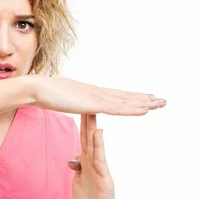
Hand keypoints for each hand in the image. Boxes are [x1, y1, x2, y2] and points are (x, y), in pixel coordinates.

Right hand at [29, 75, 165, 115]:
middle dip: (142, 98)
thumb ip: (67, 100)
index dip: (129, 97)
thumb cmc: (42, 93)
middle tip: (160, 100)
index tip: (142, 98)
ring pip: (125, 101)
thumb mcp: (59, 98)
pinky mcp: (93, 104)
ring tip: (160, 104)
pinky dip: (132, 109)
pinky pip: (117, 108)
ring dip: (143, 103)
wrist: (36, 89)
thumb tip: (66, 99)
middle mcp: (96, 92)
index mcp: (88, 92)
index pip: (113, 95)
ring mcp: (95, 97)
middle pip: (124, 96)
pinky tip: (144, 110)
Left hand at [67, 114, 116, 198]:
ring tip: (93, 113)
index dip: (82, 124)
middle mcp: (95, 163)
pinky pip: (100, 160)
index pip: (84, 139)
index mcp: (88, 163)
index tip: (79, 107)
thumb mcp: (79, 182)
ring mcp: (101, 170)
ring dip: (93, 128)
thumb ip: (78, 168)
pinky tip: (98, 135)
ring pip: (95, 146)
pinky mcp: (105, 179)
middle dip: (88, 120)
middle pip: (89, 138)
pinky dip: (99, 147)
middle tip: (87, 101)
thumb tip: (73, 159)